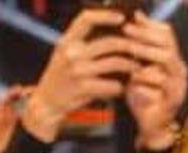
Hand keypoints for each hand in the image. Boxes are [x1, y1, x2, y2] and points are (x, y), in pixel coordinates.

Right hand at [19, 7, 133, 143]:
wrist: (47, 102)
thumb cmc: (61, 77)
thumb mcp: (65, 53)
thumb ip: (82, 43)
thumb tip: (110, 33)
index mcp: (68, 40)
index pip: (86, 19)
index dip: (106, 15)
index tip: (122, 18)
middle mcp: (72, 52)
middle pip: (108, 42)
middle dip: (128, 45)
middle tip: (139, 50)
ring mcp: (78, 70)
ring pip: (114, 63)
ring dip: (130, 66)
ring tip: (137, 69)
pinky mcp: (84, 88)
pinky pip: (111, 85)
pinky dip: (120, 86)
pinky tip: (122, 88)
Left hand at [122, 12, 187, 150]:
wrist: (151, 128)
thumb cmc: (143, 97)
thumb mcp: (138, 68)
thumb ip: (138, 48)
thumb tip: (135, 19)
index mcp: (173, 61)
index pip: (167, 35)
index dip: (150, 25)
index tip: (132, 20)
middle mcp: (180, 72)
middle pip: (168, 45)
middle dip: (145, 36)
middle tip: (126, 31)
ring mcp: (178, 86)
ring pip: (166, 61)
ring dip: (145, 54)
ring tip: (129, 53)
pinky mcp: (172, 101)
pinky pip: (160, 84)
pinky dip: (144, 80)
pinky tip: (132, 82)